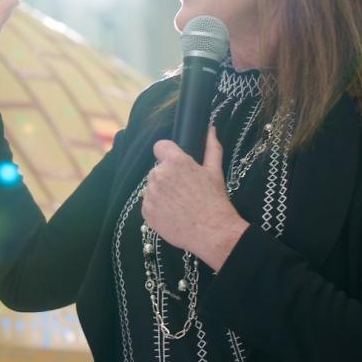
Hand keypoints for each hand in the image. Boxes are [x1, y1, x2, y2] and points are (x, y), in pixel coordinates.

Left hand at [142, 125, 249, 272]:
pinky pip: (148, 205)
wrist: (212, 232)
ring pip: (152, 188)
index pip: (160, 146)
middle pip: (157, 170)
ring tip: (179, 205)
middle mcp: (158, 174)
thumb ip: (211, 147)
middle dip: (168, 177)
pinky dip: (157, 209)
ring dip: (162, 193)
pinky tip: (173, 215)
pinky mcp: (146, 212)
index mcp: (175, 161)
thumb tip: (210, 129)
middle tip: (184, 191)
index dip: (167, 153)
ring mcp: (150, 194)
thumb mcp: (215, 171)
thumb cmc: (215, 201)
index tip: (176, 164)